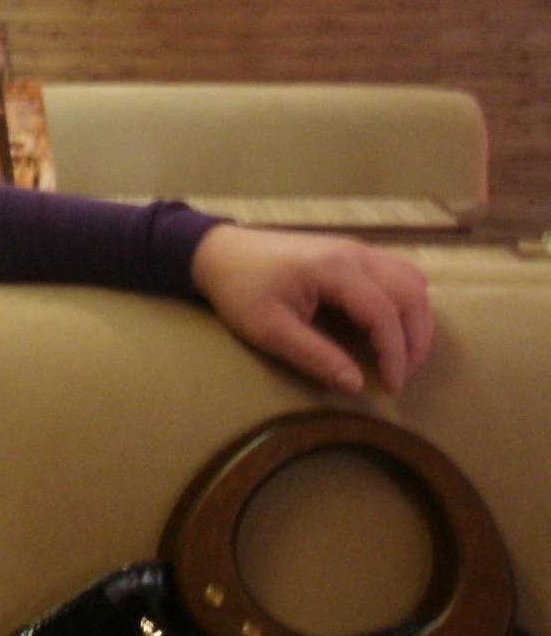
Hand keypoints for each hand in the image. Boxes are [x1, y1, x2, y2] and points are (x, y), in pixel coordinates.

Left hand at [188, 225, 434, 393]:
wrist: (218, 252)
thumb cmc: (240, 290)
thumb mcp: (269, 330)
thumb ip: (315, 357)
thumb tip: (357, 385)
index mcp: (334, 269)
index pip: (384, 313)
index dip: (395, 354)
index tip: (391, 387)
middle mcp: (355, 253)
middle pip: (411, 294)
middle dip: (415, 339)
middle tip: (401, 374)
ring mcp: (356, 248)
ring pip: (412, 279)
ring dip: (416, 318)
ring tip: (402, 353)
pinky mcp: (353, 251)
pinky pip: (399, 271)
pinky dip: (406, 300)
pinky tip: (392, 325)